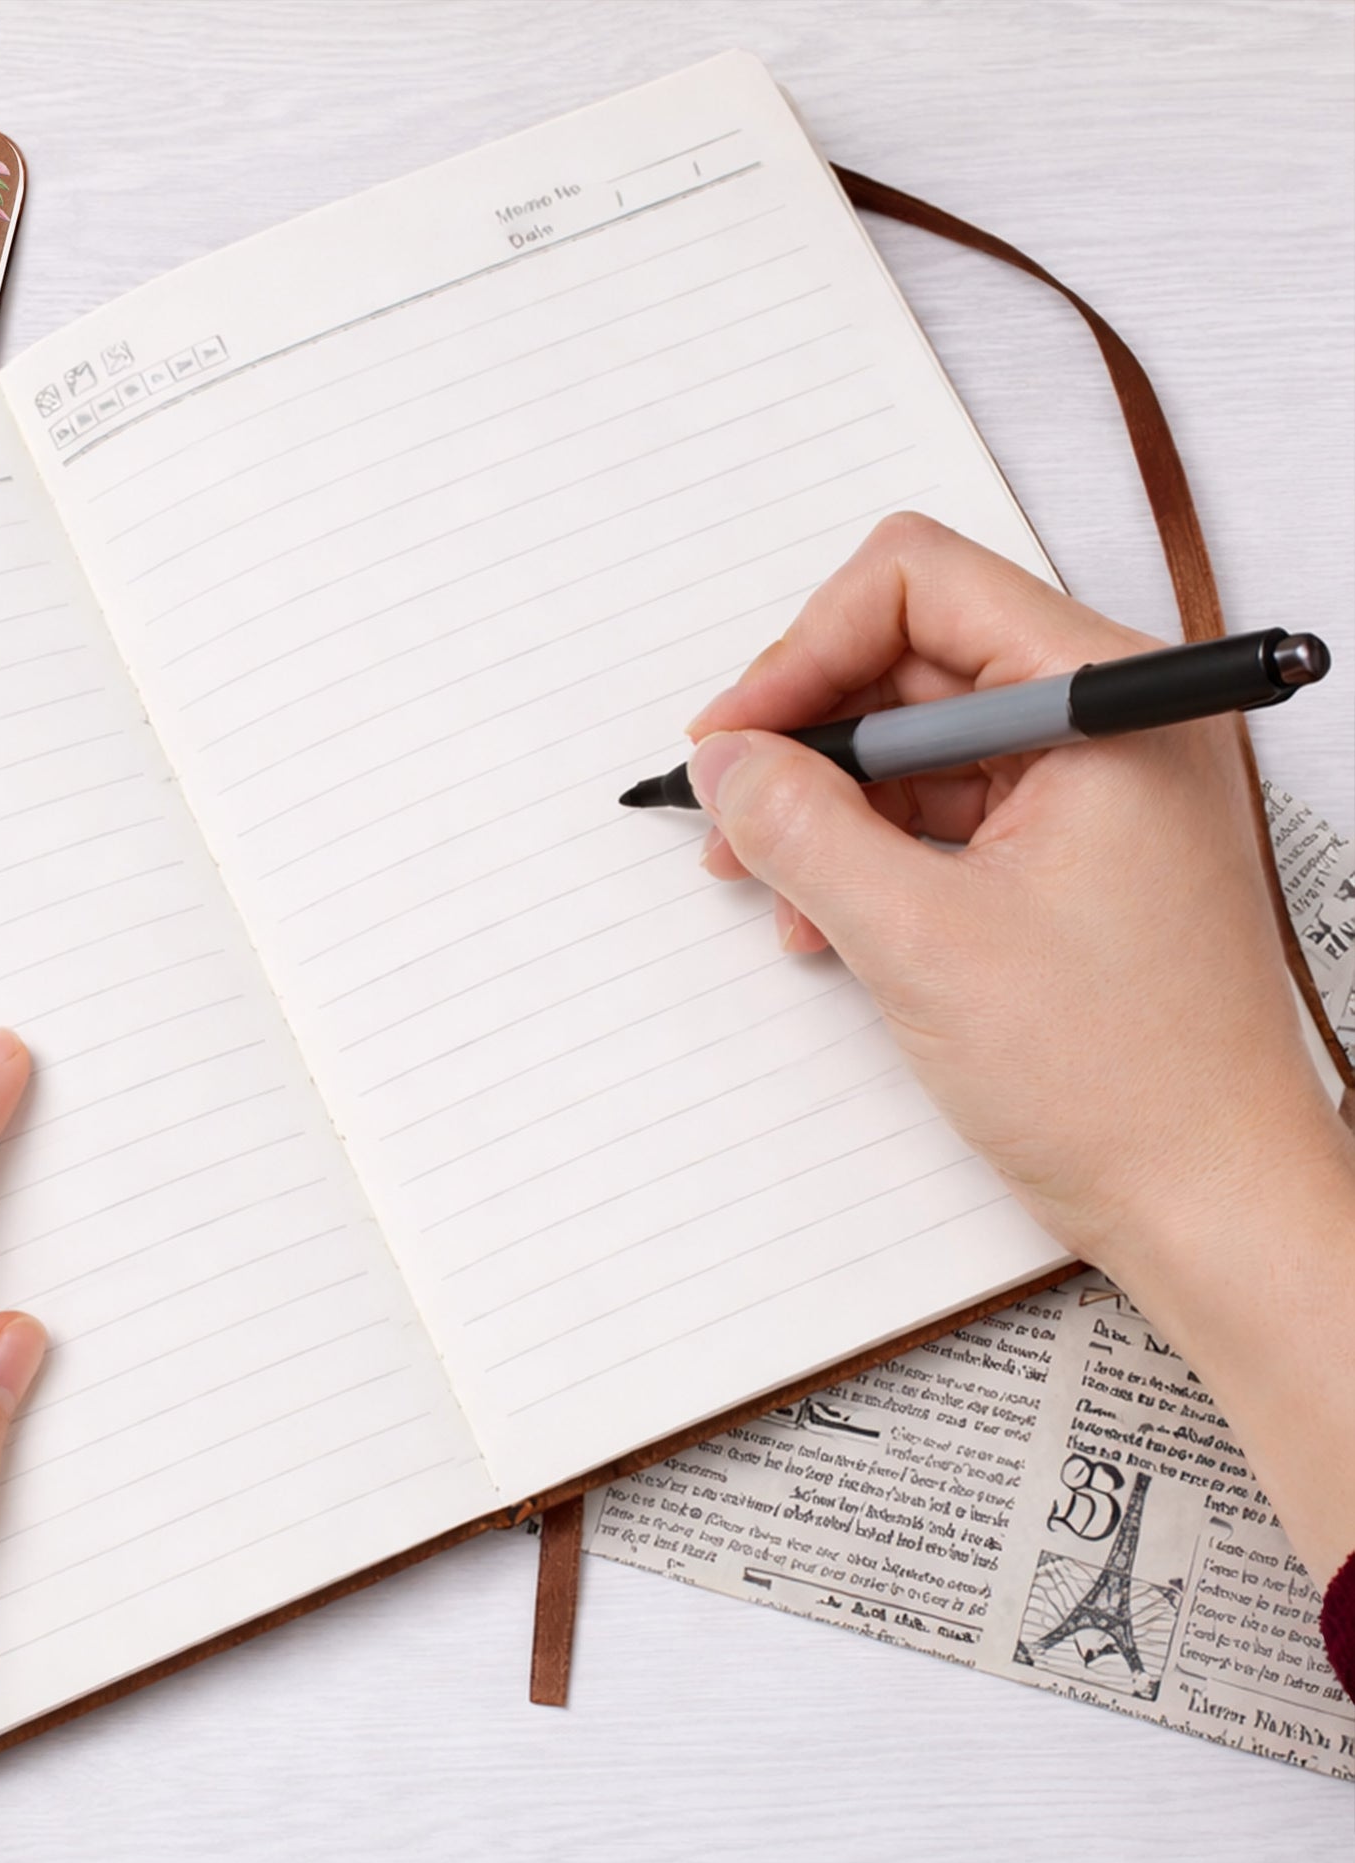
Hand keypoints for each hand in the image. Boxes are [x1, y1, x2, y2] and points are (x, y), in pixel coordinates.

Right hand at [687, 514, 1354, 1581]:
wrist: (1209, 1203)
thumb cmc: (1119, 1081)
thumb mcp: (919, 940)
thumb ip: (802, 828)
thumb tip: (725, 759)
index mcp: (1110, 704)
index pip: (921, 587)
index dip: (804, 651)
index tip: (736, 738)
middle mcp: (1112, 724)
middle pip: (911, 659)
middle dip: (806, 736)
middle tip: (734, 811)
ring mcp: (1095, 789)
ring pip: (916, 742)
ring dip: (829, 804)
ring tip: (775, 887)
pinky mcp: (1071, 852)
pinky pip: (943, 811)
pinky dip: (871, 853)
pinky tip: (828, 919)